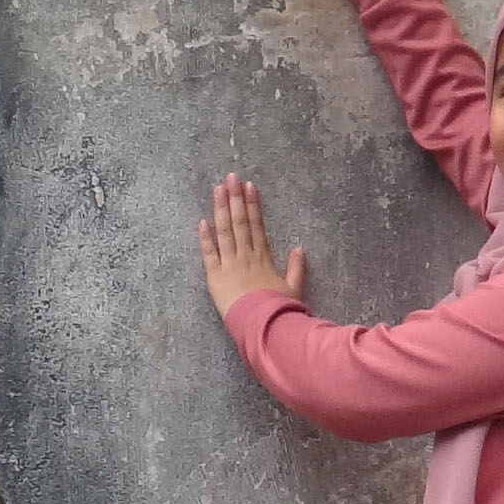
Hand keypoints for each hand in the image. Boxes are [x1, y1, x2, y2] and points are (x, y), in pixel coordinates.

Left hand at [199, 175, 306, 319]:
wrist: (265, 326)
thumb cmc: (280, 311)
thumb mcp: (294, 289)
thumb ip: (297, 268)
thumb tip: (300, 249)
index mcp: (263, 259)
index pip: (257, 227)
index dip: (253, 206)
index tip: (250, 187)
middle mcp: (246, 257)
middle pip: (240, 223)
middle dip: (235, 198)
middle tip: (231, 177)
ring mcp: (230, 265)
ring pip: (225, 232)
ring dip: (221, 209)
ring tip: (218, 188)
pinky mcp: (216, 277)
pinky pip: (209, 254)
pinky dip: (205, 238)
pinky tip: (202, 221)